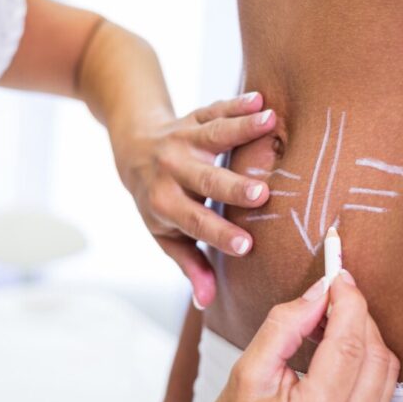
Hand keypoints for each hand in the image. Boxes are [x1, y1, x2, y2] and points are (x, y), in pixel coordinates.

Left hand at [114, 92, 277, 306]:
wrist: (133, 147)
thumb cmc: (157, 199)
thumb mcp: (165, 234)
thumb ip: (189, 265)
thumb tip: (207, 303)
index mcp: (164, 203)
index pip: (193, 222)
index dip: (217, 235)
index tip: (246, 246)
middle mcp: (172, 170)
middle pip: (204, 179)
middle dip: (232, 187)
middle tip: (262, 194)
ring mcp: (182, 141)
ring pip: (212, 134)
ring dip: (241, 129)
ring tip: (270, 122)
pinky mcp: (193, 117)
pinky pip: (214, 108)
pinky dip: (236, 103)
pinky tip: (260, 99)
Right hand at [188, 272, 399, 401]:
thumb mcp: (247, 372)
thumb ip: (285, 326)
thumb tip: (320, 292)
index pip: (348, 342)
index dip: (347, 300)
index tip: (336, 275)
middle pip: (373, 350)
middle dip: (354, 313)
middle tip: (327, 294)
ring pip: (386, 365)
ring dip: (362, 333)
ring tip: (327, 322)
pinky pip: (382, 385)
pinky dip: (365, 357)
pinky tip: (337, 348)